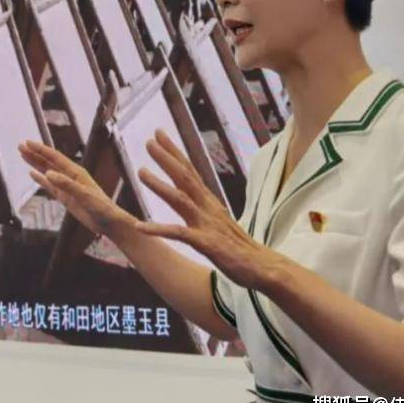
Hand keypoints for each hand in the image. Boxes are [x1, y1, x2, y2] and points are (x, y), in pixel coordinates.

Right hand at [18, 140, 136, 237]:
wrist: (109, 222)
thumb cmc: (101, 207)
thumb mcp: (84, 195)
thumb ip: (66, 184)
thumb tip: (48, 173)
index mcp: (76, 172)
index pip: (54, 157)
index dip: (40, 150)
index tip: (28, 143)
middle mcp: (70, 176)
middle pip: (49, 162)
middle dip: (35, 153)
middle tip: (20, 146)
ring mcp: (67, 186)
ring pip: (47, 172)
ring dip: (35, 163)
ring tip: (23, 155)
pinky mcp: (65, 197)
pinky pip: (49, 186)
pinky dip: (40, 179)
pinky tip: (33, 174)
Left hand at [136, 129, 285, 290]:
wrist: (264, 268)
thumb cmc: (241, 248)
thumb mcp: (220, 223)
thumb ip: (207, 210)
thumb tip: (197, 200)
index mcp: (209, 203)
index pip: (190, 171)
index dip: (174, 152)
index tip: (159, 134)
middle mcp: (207, 208)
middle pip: (185, 177)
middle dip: (167, 158)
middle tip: (149, 141)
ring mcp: (207, 224)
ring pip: (180, 199)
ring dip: (160, 185)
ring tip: (140, 172)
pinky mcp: (206, 244)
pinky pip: (178, 233)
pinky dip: (158, 229)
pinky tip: (139, 226)